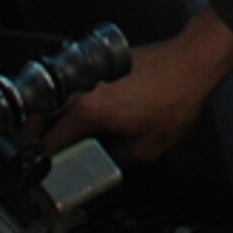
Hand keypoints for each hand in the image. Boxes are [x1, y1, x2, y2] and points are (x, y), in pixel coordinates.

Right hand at [37, 7, 232, 161]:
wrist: (191, 62)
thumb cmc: (175, 96)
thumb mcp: (148, 147)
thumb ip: (116, 159)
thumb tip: (104, 162)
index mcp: (88, 110)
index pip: (50, 141)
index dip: (46, 162)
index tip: (47, 170)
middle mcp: (83, 88)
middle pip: (42, 116)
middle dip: (41, 137)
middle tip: (51, 153)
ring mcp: (91, 72)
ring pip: (57, 99)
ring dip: (54, 117)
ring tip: (66, 135)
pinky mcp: (102, 63)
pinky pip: (76, 85)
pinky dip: (73, 101)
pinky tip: (89, 113)